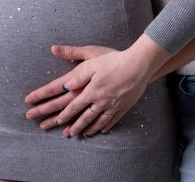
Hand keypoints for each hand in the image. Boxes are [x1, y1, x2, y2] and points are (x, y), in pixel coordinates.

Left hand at [25, 39, 163, 136]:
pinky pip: (112, 120)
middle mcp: (100, 101)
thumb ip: (78, 73)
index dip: (63, 114)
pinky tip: (101, 130)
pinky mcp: (123, 106)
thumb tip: (64, 84)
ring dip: (87, 128)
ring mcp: (112, 105)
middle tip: (64, 134)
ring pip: (97, 121)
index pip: (73, 106)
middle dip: (72, 126)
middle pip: (83, 117)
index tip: (55, 122)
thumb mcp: (93, 60)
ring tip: (79, 134)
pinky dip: (104, 126)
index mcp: (90, 90)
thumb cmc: (115, 60)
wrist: (139, 65)